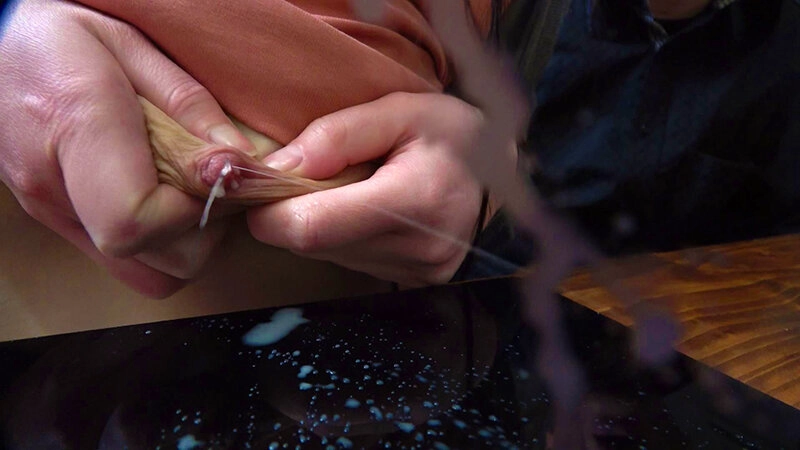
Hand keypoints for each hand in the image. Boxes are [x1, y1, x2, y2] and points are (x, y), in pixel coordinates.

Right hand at [0, 0, 252, 296]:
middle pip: (162, 260)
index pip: (137, 221)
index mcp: (76, 126)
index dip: (196, 209)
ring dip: (190, 240)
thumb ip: (189, 106)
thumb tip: (240, 162)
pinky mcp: (58, 224)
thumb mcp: (132, 46)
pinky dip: (162, 245)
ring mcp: (53, 214)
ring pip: (153, 276)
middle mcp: (56, 187)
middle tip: (213, 180)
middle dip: (208, 226)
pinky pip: (130, 265)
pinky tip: (162, 197)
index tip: (216, 173)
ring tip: (188, 187)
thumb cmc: (58, 35)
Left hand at [247, 92, 514, 285]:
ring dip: (316, 223)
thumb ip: (338, 135)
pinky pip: (348, 263)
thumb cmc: (454, 137)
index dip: (269, 210)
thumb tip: (279, 167)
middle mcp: (415, 250)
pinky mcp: (413, 284)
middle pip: (311, 244)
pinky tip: (361, 210)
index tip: (263, 182)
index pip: (310, 227)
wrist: (505, 179)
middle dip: (291, 210)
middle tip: (306, 174)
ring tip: (344, 188)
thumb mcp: (402, 111)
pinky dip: (339, 236)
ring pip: (325, 256)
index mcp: (413, 201)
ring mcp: (416, 274)